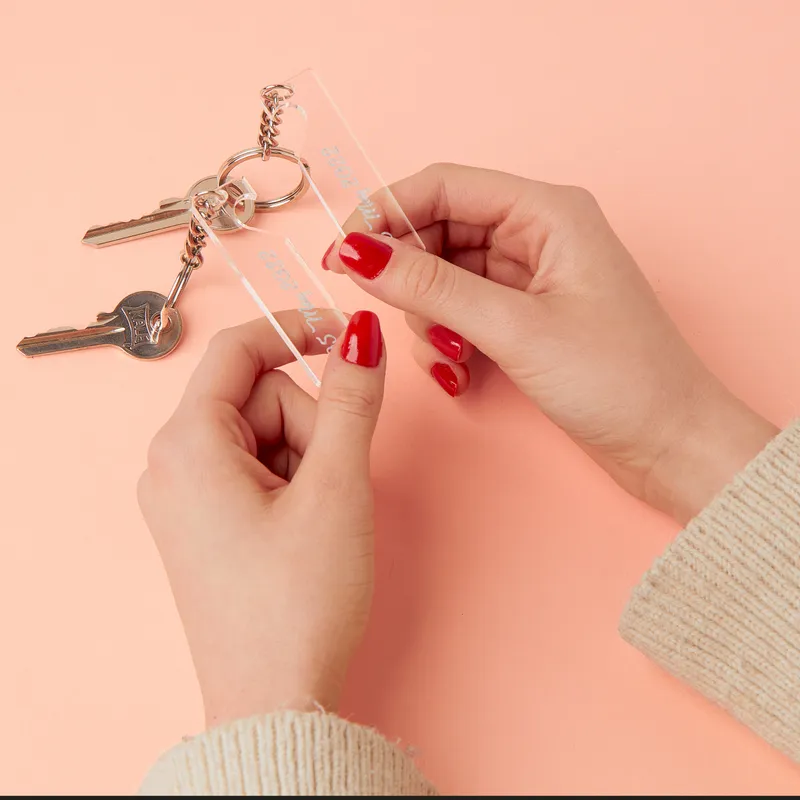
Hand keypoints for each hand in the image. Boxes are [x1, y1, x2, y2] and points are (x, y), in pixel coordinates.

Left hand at [137, 309, 385, 725]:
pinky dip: (291, 481)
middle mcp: (172, 463)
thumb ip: (350, 399)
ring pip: (263, 433)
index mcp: (187, 445)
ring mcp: (186, 494)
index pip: (238, 349)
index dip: (298, 330)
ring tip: (317, 517)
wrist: (277, 699)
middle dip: (309, 424)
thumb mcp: (335, 487)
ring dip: (305, 458)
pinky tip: (303, 528)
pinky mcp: (206, 520)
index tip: (347, 333)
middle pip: (258, 396)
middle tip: (330, 484)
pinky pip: (255, 468)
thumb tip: (361, 334)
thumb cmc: (297, 603)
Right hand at [323, 163, 777, 522]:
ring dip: (430, 319)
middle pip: (438, 231)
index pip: (443, 185)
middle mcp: (537, 233)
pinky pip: (462, 311)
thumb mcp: (515, 329)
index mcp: (548, 211)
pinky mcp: (525, 316)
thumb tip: (359, 252)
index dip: (385, 212)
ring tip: (450, 361)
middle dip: (410, 279)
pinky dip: (449, 340)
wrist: (669, 444)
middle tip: (389, 316)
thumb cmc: (620, 380)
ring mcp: (530, 277)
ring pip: (444, 277)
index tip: (342, 253)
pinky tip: (462, 374)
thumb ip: (431, 287)